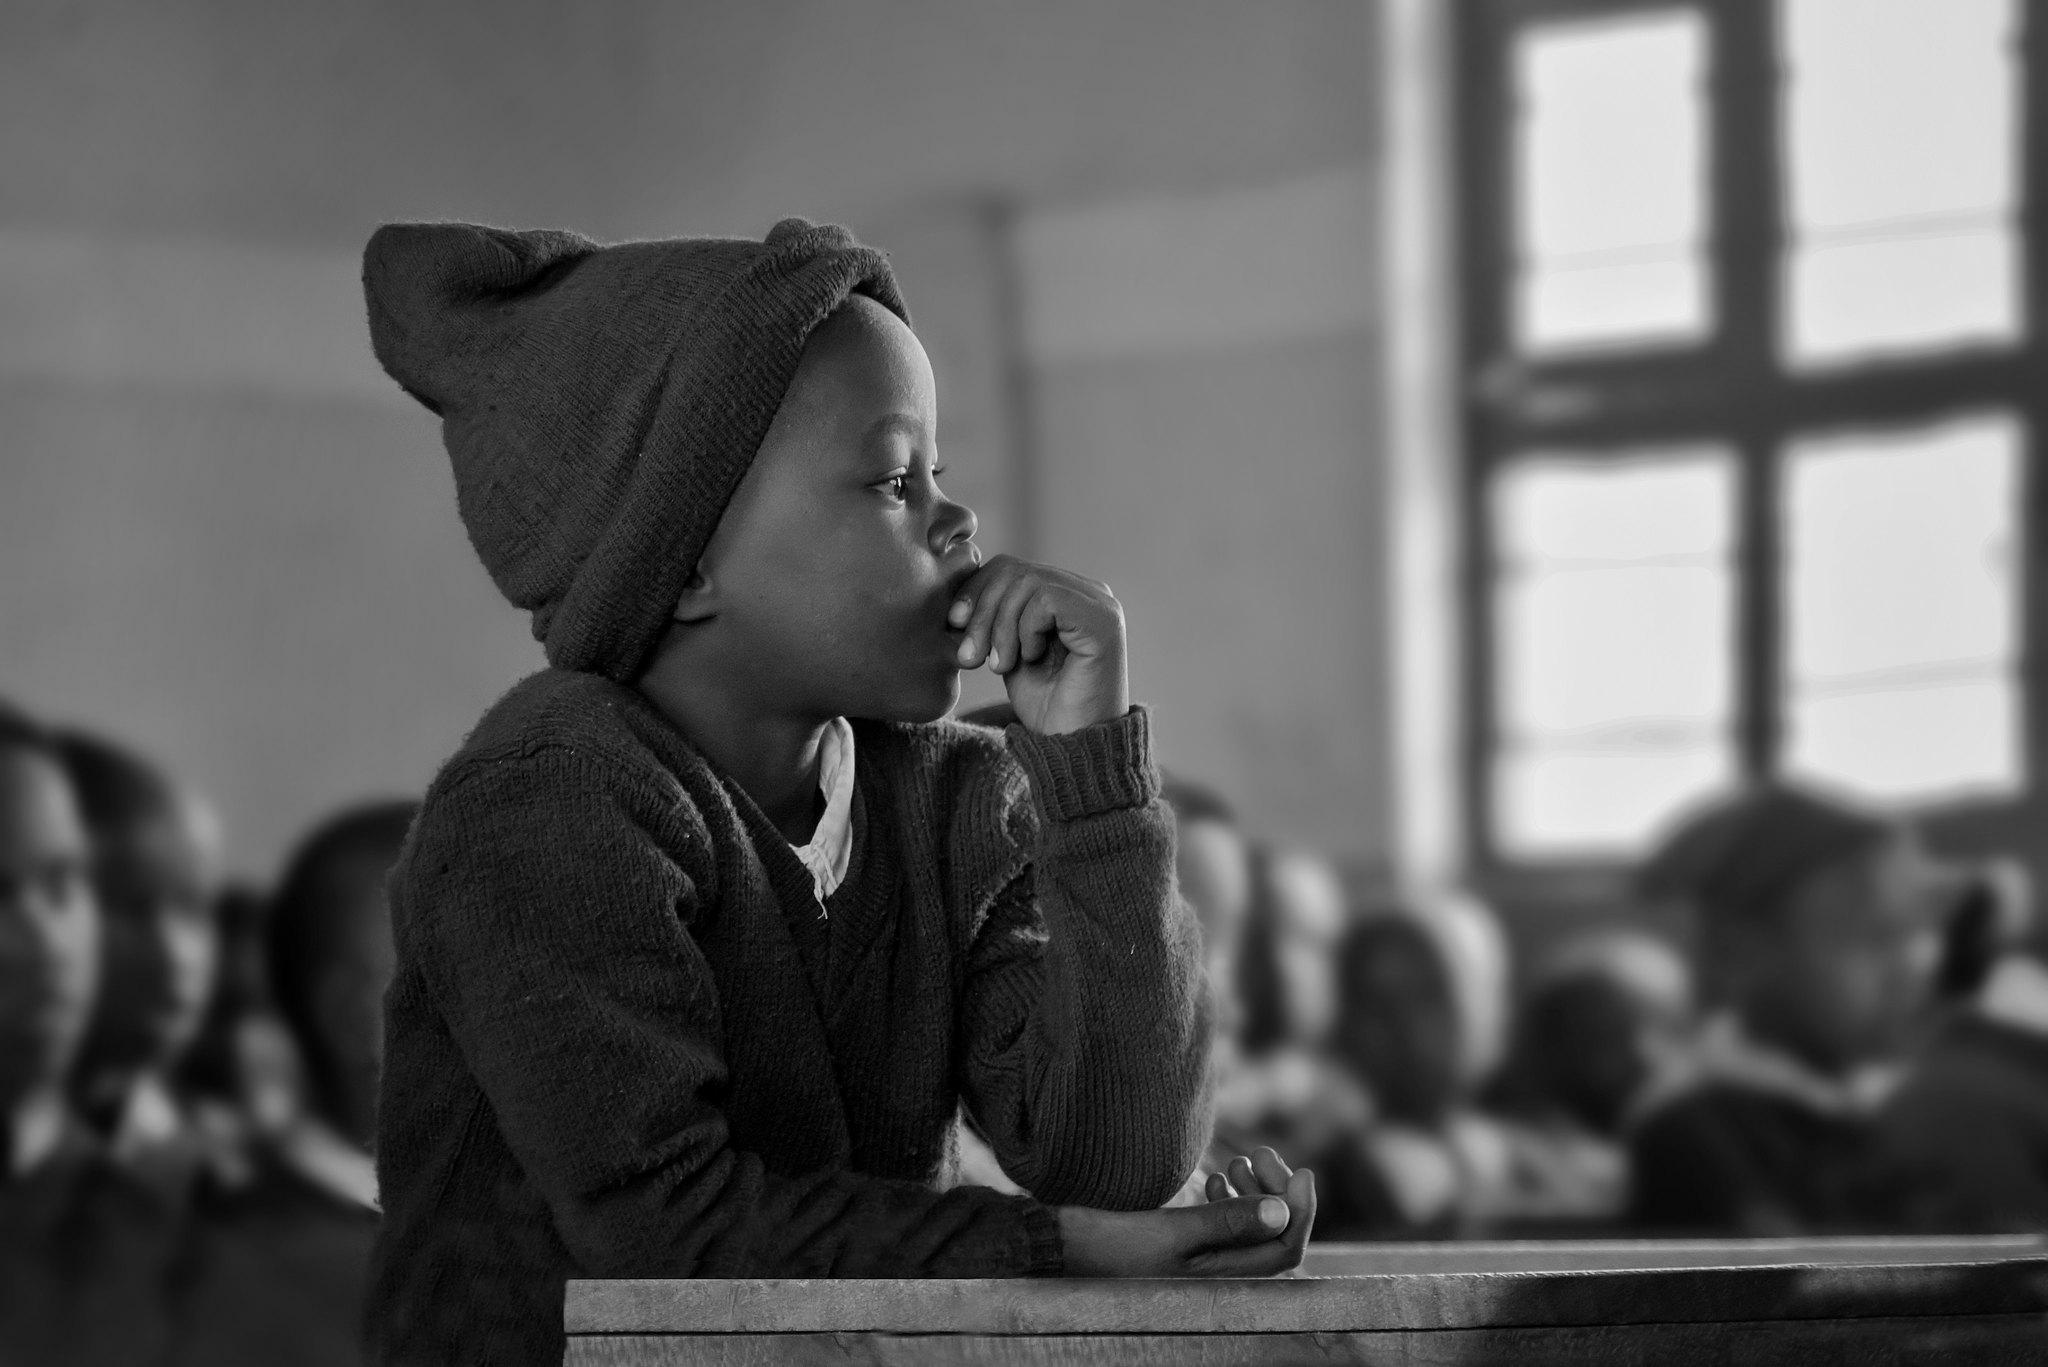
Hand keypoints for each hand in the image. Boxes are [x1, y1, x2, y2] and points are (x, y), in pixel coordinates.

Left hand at [949, 554, 1128, 734]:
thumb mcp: (1007, 652)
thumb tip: (955, 590)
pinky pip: (1046, 600)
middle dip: (981, 610)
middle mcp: (1088, 592)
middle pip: (1014, 570)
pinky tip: (1032, 658)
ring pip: (1027, 582)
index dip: (975, 591)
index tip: (954, 626)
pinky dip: (1026, 630)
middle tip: (970, 656)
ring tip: (999, 666)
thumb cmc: (1045, 706)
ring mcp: (1100, 603)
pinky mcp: (1103, 620)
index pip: (1010, 568)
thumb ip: (994, 617)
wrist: (1073, 748)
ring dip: (1000, 626)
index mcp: (1066, 594)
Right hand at [1055, 1148, 1314, 1277]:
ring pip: (1251, 1226)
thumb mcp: (1171, 1232)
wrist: (1063, 1245)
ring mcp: (1202, 1259)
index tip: (1301, 1170)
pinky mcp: (1184, 1244)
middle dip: (1278, 1192)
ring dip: (1255, 1192)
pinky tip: (1215, 1180)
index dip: (1302, 1210)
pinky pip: (1227, 1224)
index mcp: (1221, 1278)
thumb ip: (1227, 1223)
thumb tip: (1283, 1212)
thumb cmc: (1113, 1243)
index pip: (1286, 1249)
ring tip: (1239, 1163)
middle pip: (1273, 1235)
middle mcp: (1218, 1273)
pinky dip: (1231, 1198)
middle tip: (1261, 1154)